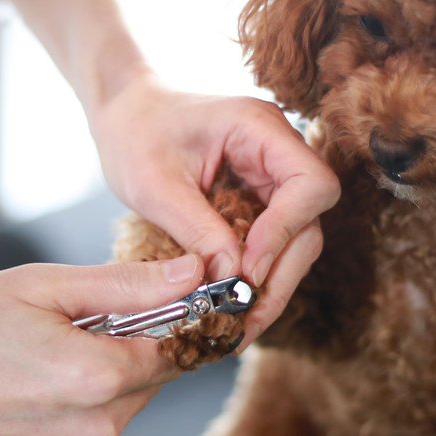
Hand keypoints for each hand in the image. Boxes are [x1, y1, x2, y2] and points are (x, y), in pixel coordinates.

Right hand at [0, 254, 204, 435]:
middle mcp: (97, 430)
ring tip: (42, 350)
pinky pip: (91, 431)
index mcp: (100, 378)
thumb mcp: (40, 287)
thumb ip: (126, 284)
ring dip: (103, 374)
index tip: (151, 294)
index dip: (170, 315)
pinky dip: (77, 404)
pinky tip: (30, 384)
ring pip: (122, 405)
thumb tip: (194, 272)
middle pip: (151, 377)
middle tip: (73, 317)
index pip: (177, 344)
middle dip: (130, 342)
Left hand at [89, 72, 339, 344]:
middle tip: (244, 314)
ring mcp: (270, 175)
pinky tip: (233, 304)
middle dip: (281, 272)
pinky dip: (257, 276)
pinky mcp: (258, 198)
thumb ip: (197, 229)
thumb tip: (233, 278)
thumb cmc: (134, 133)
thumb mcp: (154, 185)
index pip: (311, 184)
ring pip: (296, 239)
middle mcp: (277, 150)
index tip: (247, 268)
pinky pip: (272, 242)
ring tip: (238, 322)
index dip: (286, 232)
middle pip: (309, 220)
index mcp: (258, 128)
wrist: (123, 113)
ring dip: (272, 283)